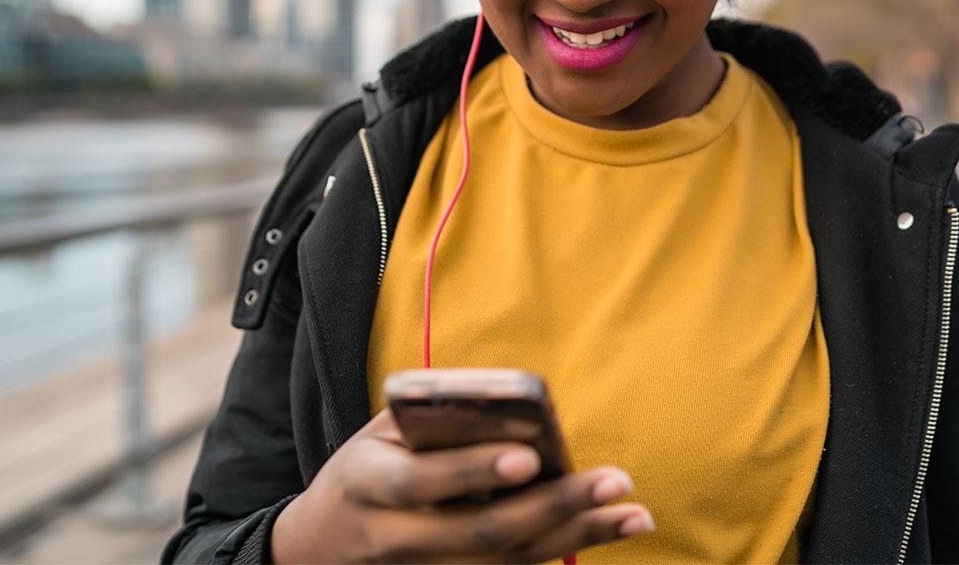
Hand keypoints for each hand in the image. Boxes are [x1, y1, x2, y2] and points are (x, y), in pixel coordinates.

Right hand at [269, 409, 653, 562]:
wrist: (323, 544)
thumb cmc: (368, 466)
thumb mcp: (382, 432)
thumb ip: (438, 419)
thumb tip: (516, 410)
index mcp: (367, 483)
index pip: (421, 481)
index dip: (474, 470)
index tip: (529, 457)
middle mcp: (393, 538)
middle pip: (479, 533)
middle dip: (553, 507)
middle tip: (615, 480)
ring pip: (505, 561)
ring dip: (577, 536)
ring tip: (635, 514)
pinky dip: (565, 549)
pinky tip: (611, 529)